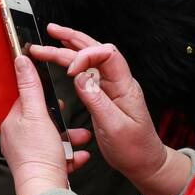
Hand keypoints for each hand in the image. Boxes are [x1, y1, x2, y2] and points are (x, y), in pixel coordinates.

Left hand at [0, 54, 91, 194]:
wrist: (45, 189)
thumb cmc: (39, 153)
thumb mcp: (36, 113)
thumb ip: (30, 86)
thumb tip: (20, 59)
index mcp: (13, 124)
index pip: (25, 102)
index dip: (43, 97)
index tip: (57, 97)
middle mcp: (18, 140)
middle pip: (43, 121)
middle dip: (62, 120)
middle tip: (72, 119)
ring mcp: (30, 155)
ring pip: (54, 140)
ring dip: (71, 138)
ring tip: (83, 138)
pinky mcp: (42, 168)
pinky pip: (60, 157)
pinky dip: (72, 155)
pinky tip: (81, 155)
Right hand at [28, 23, 190, 194]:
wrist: (144, 162)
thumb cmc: (134, 148)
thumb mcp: (114, 127)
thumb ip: (96, 101)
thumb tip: (79, 78)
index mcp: (125, 86)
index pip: (107, 55)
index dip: (85, 56)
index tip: (69, 71)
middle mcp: (118, 82)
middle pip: (96, 50)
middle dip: (72, 39)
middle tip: (50, 32)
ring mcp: (110, 87)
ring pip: (90, 58)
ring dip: (69, 47)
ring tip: (50, 39)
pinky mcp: (103, 94)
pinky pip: (87, 72)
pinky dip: (72, 62)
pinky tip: (62, 57)